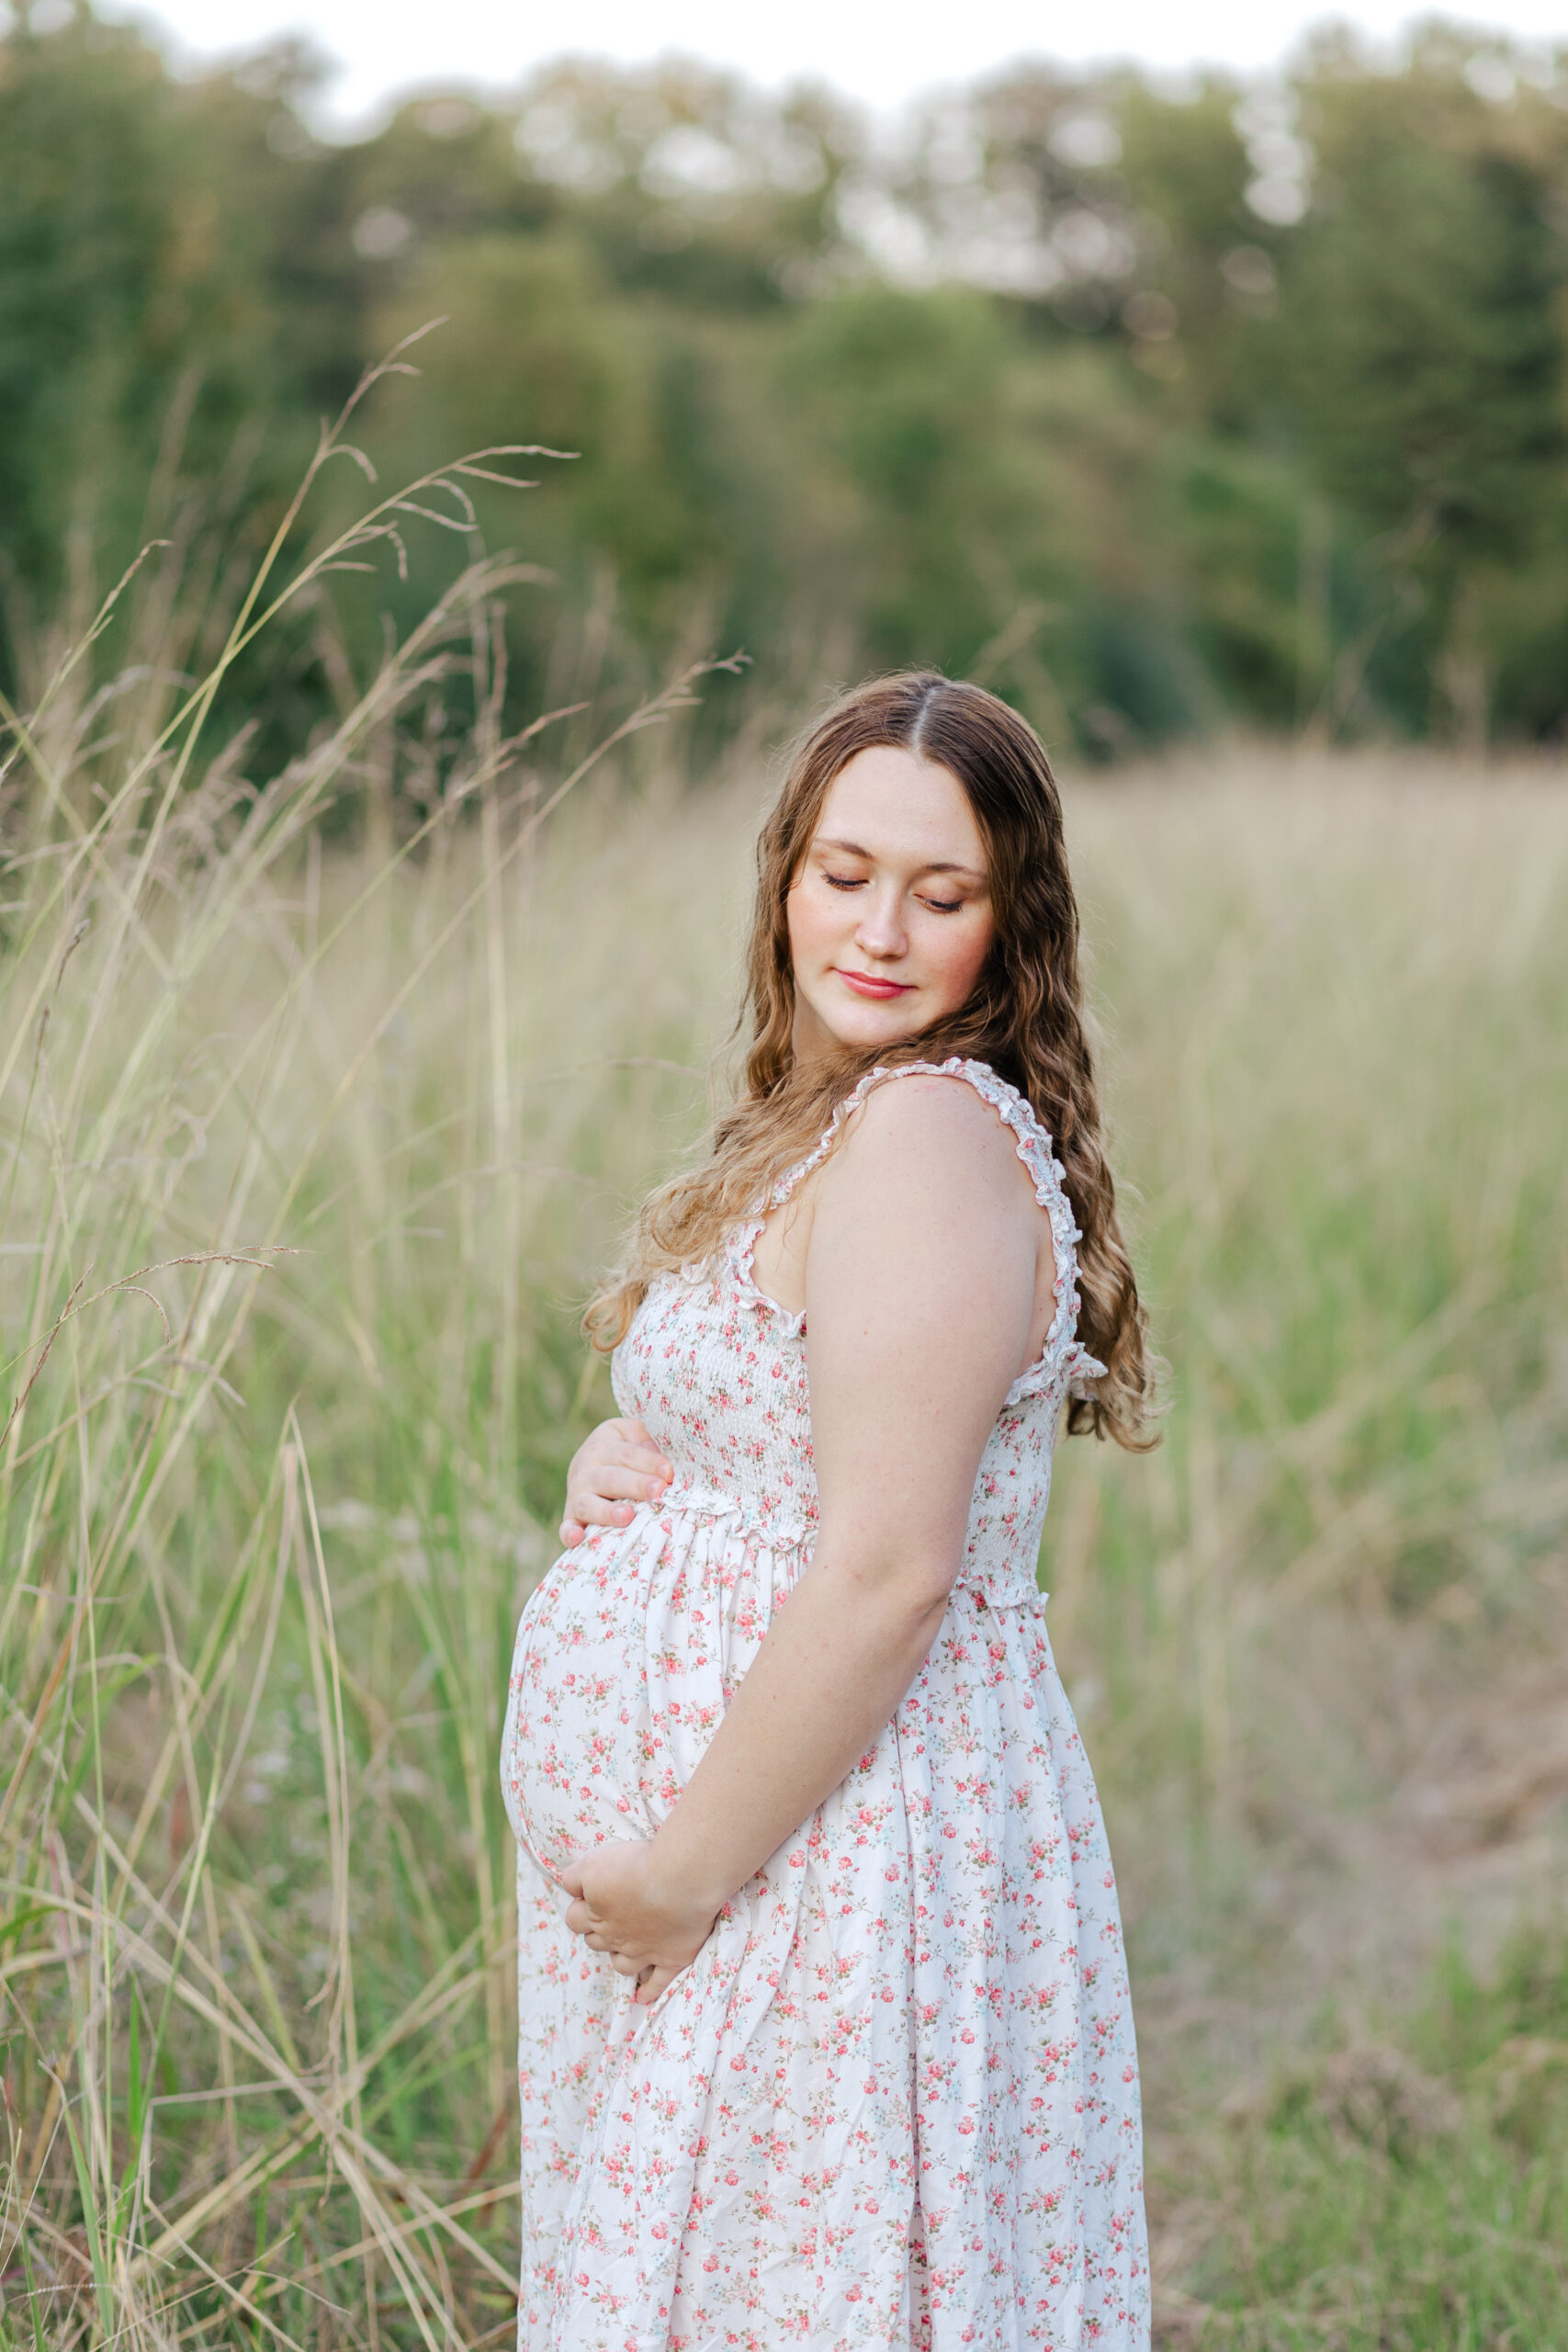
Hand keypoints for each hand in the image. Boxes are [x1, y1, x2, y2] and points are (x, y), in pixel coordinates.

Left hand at [559, 1840, 718, 2003]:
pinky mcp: (671, 1958)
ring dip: (620, 1958)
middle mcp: (616, 1937)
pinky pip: (657, 1983)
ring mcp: (643, 1952)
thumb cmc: (634, 1867)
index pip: (574, 1919)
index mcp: (596, 1913)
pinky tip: (643, 1997)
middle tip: (613, 1915)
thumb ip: (575, 1877)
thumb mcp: (593, 1863)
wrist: (678, 1881)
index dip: (580, 1908)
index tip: (591, 1896)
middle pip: (596, 1941)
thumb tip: (568, 1887)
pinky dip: (649, 1991)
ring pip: (621, 1964)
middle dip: (599, 1931)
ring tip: (626, 1949)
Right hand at [560, 1417, 672, 1547]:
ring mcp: (576, 1494)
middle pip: (612, 1478)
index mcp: (603, 1446)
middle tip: (659, 1491)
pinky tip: (578, 1538)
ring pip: (589, 1503)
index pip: (627, 1453)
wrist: (584, 1465)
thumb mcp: (627, 1433)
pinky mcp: (570, 1516)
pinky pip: (567, 1526)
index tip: (668, 1472)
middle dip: (636, 1485)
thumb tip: (661, 1461)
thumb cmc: (619, 1450)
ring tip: (628, 1516)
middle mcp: (586, 1469)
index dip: (648, 1462)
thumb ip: (644, 1437)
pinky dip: (570, 1533)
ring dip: (607, 1512)